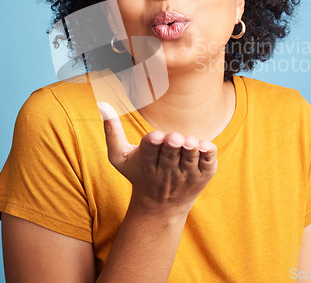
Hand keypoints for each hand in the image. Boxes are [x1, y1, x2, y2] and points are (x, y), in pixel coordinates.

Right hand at [97, 102, 217, 212]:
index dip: (152, 144)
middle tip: (174, 138)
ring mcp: (186, 174)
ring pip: (190, 158)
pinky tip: (204, 145)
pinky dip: (207, 154)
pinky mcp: (203, 175)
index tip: (155, 136)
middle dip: (172, 145)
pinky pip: (208, 162)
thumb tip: (102, 104)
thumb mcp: (120, 157)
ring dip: (190, 149)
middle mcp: (167, 170)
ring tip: (189, 142)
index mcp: (146, 163)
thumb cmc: (139, 174)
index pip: (149, 151)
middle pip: (170, 154)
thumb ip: (111, 131)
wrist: (161, 207)